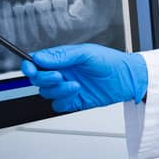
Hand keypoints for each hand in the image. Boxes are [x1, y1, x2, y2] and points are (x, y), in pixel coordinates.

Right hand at [22, 44, 147, 112]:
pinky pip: (58, 105)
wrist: (127, 79)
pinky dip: (63, 101)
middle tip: (59, 76)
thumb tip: (40, 57)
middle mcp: (62, 73)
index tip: (31, 69)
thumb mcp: (86, 53)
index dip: (30, 66)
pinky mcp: (73, 101)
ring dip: (58, 90)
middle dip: (45, 79)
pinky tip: (76, 93)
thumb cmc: (110, 62)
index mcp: (62, 59)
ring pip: (47, 93)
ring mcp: (67, 88)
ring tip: (75, 85)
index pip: (37, 62)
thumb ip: (62, 56)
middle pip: (38, 80)